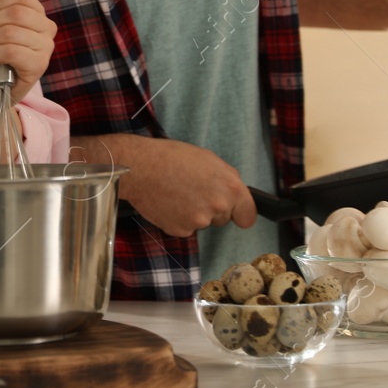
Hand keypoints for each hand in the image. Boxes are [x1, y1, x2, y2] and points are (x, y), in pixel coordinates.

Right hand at [84, 135, 255, 237]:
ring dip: (193, 213)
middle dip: (211, 208)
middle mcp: (218, 207)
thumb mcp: (208, 159)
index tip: (236, 214)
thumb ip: (226, 179)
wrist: (139, 167)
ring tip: (176, 193)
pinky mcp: (181, 230)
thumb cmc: (171, 157)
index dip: (241, 213)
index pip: (248, 215)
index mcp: (230, 187)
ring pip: (202, 222)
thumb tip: (233, 193)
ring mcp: (199, 221)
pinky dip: (177, 218)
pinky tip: (168, 202)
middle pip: (223, 218)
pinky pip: (184, 227)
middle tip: (192, 190)